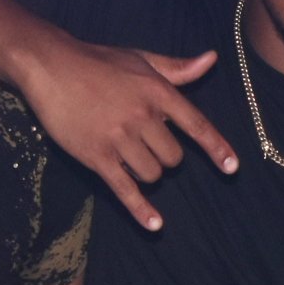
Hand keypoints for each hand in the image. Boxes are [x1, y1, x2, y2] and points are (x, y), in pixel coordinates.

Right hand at [15, 39, 240, 232]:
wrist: (51, 66)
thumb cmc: (98, 62)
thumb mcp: (141, 59)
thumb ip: (177, 68)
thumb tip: (211, 60)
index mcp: (158, 92)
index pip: (196, 125)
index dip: (216, 148)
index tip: (232, 168)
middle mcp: (143, 117)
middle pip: (173, 158)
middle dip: (165, 156)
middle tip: (145, 141)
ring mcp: (119, 139)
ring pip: (153, 174)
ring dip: (147, 171)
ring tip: (128, 152)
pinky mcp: (96, 156)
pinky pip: (126, 189)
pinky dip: (141, 209)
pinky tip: (154, 225)